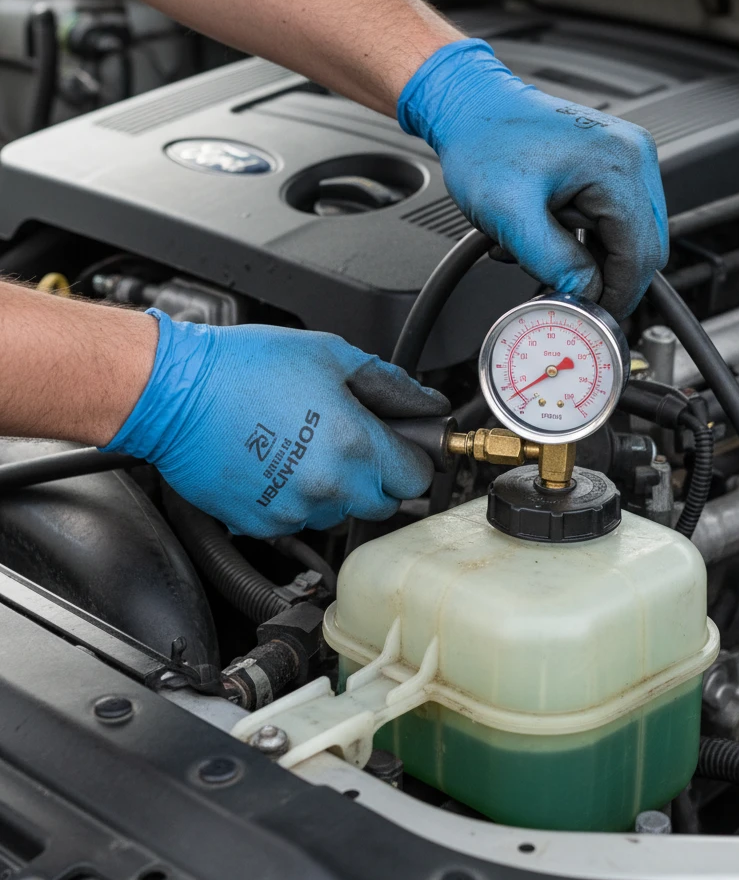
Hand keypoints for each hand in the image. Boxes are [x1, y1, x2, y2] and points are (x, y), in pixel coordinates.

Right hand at [101, 311, 449, 536]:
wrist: (172, 392)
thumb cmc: (243, 368)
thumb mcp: (330, 355)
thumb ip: (391, 384)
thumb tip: (426, 402)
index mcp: (354, 445)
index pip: (416, 477)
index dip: (412, 457)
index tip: (401, 446)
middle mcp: (328, 487)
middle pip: (384, 503)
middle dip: (376, 476)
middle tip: (350, 441)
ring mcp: (294, 511)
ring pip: (340, 514)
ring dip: (336, 489)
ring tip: (305, 447)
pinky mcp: (262, 524)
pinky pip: (299, 521)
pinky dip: (297, 499)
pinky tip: (277, 464)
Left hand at [397, 39, 668, 318]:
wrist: (469, 106)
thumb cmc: (484, 144)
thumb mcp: (511, 215)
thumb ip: (553, 261)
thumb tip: (585, 294)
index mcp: (618, 166)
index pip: (641, 253)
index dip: (618, 294)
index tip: (592, 317)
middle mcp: (633, 157)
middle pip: (643, 247)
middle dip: (604, 278)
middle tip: (566, 295)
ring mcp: (625, 159)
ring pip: (627, 237)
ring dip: (589, 259)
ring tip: (541, 254)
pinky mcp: (609, 165)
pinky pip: (611, 220)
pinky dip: (583, 241)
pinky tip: (547, 238)